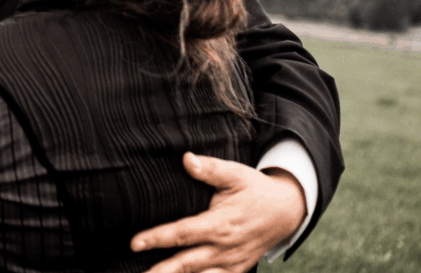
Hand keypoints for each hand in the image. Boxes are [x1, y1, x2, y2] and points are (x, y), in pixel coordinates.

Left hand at [131, 152, 306, 272]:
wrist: (286, 211)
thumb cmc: (255, 190)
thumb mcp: (236, 174)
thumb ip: (210, 169)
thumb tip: (187, 159)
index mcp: (220, 223)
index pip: (183, 233)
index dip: (157, 238)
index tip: (134, 243)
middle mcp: (224, 247)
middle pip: (186, 263)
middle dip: (161, 270)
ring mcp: (231, 262)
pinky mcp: (236, 269)